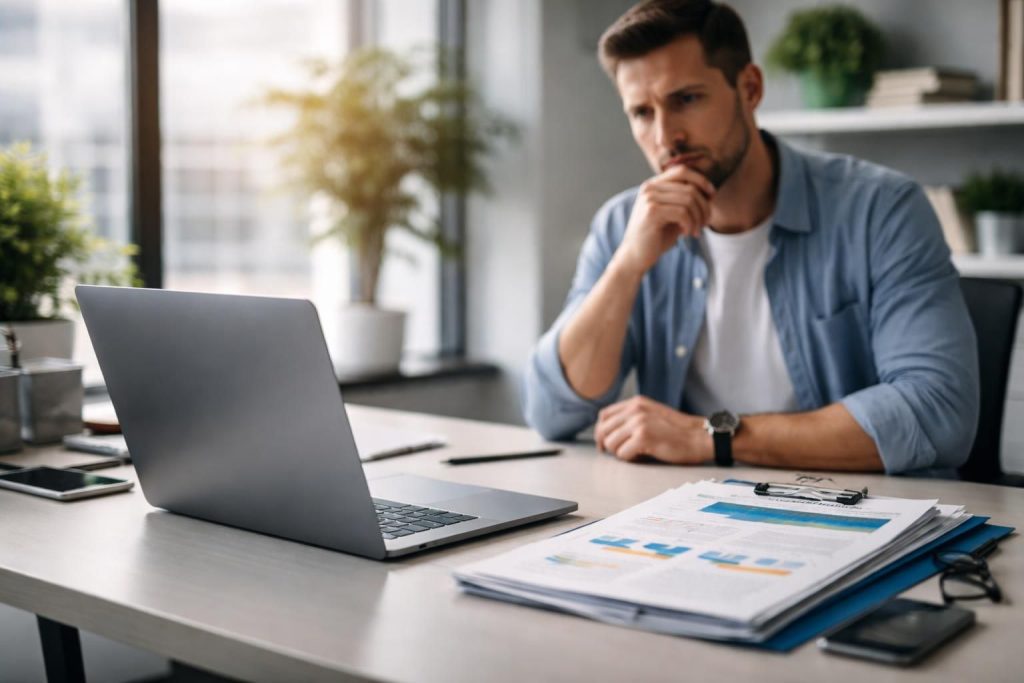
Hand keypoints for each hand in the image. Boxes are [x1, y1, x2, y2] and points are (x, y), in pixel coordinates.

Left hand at [594, 396, 712, 464]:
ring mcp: (639, 422)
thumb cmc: (677, 431)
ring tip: (636, 453)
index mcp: (636, 403)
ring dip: (621, 453)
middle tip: (618, 453)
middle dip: (608, 445)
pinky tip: (643, 456)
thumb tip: (608, 431)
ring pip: (611, 444)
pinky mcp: (643, 437)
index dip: (601, 431)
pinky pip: (622, 454)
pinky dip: (630, 459)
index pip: (604, 415)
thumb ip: (632, 417)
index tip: (604, 443)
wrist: (699, 437)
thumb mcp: (652, 414)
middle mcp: (635, 410)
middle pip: (603, 430)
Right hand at [615, 165, 715, 275]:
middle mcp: (649, 188)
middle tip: (705, 223)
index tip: (712, 196)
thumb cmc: (656, 236)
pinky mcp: (652, 212)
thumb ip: (686, 201)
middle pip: (689, 188)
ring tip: (696, 231)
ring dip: (698, 218)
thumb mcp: (673, 214)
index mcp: (653, 185)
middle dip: (704, 207)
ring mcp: (649, 198)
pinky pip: (683, 212)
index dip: (701, 180)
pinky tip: (686, 233)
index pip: (682, 171)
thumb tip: (710, 192)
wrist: (635, 256)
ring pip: (689, 200)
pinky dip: (690, 224)